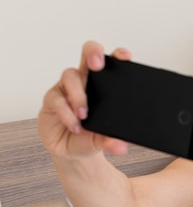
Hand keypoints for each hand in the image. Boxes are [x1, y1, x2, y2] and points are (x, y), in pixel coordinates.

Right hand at [38, 42, 131, 157]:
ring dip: (78, 95)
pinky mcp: (51, 100)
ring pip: (71, 77)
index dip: (118, 55)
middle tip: (97, 66)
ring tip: (84, 115)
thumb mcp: (104, 140)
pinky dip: (66, 113)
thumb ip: (112, 141)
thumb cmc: (91, 137)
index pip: (111, 64)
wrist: (72, 152)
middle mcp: (85, 82)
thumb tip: (121, 146)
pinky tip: (74, 126)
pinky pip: (57, 99)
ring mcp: (67, 89)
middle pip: (87, 56)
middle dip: (93, 54)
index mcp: (103, 86)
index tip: (126, 57)